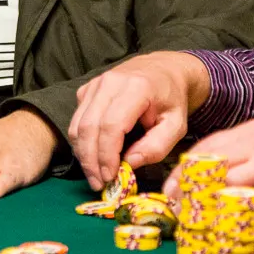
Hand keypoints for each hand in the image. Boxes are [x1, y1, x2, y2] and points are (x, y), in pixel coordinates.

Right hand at [69, 52, 210, 190]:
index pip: (112, 125)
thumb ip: (157, 146)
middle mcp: (110, 82)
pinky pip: (77, 120)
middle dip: (91, 160)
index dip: (107, 155)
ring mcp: (95, 84)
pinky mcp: (86, 90)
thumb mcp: (176, 125)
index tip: (110, 177)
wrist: (162, 70)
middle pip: (89, 126)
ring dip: (82, 154)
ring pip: (78, 124)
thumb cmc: (171, 100)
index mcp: (136, 88)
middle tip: (98, 183)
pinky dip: (81, 141)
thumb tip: (131, 163)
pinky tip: (93, 156)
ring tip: (94, 175)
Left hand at [164, 120, 253, 212]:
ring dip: (208, 204)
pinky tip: (227, 224)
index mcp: (250, 132)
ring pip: (224, 185)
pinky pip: (250, 206)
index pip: (206, 148)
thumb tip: (225, 167)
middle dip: (188, 188)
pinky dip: (235, 216)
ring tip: (197, 218)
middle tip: (177, 206)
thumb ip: (249, 150)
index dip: (185, 169)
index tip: (172, 185)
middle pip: (209, 166)